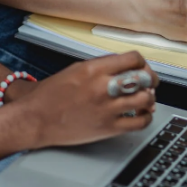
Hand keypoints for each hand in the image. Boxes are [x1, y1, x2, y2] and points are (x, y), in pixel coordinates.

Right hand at [6, 51, 159, 148]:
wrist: (34, 119)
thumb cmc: (51, 95)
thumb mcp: (76, 70)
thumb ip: (102, 67)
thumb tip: (126, 68)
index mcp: (94, 69)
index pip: (133, 59)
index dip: (142, 63)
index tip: (142, 67)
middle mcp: (102, 87)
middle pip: (144, 78)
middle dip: (151, 79)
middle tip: (151, 83)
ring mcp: (107, 108)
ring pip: (146, 100)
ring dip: (150, 98)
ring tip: (146, 99)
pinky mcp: (108, 128)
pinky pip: (139, 122)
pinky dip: (146, 118)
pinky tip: (142, 115)